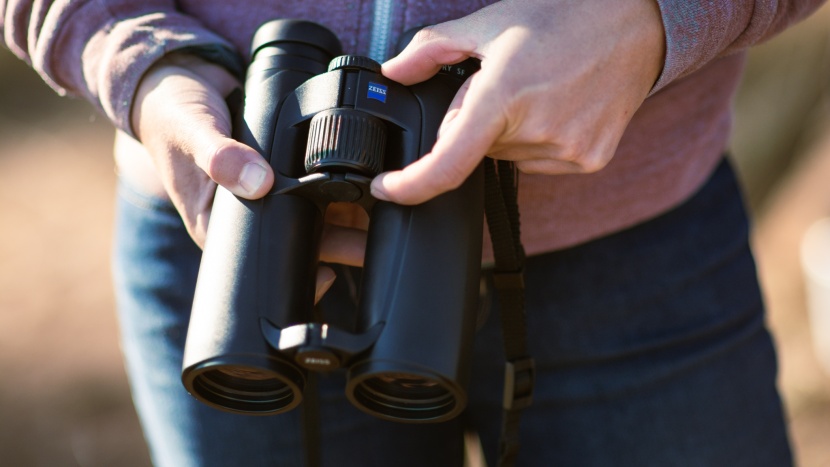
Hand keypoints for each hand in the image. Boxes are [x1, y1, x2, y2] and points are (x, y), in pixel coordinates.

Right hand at [131, 53, 365, 300]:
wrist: (176, 86)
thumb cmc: (174, 117)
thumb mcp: (192, 133)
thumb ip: (220, 157)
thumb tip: (258, 183)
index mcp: (217, 229)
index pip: (266, 267)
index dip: (301, 272)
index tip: (333, 272)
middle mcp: (245, 221)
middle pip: (300, 245)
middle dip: (339, 246)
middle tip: (371, 241)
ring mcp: (265, 200)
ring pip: (315, 220)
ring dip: (347, 218)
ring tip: (377, 213)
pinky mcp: (280, 178)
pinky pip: (316, 192)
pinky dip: (340, 189)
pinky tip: (365, 186)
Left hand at [371, 0, 665, 204]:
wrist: (636, 22)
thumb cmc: (562, 16)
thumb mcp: (489, 23)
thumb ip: (431, 48)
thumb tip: (394, 72)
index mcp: (505, 95)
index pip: (447, 163)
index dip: (410, 185)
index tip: (387, 188)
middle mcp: (538, 130)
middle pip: (476, 148)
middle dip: (476, 122)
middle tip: (506, 84)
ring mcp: (567, 150)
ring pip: (506, 157)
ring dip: (507, 132)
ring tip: (537, 90)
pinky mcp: (589, 160)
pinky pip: (538, 162)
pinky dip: (536, 141)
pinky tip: (557, 107)